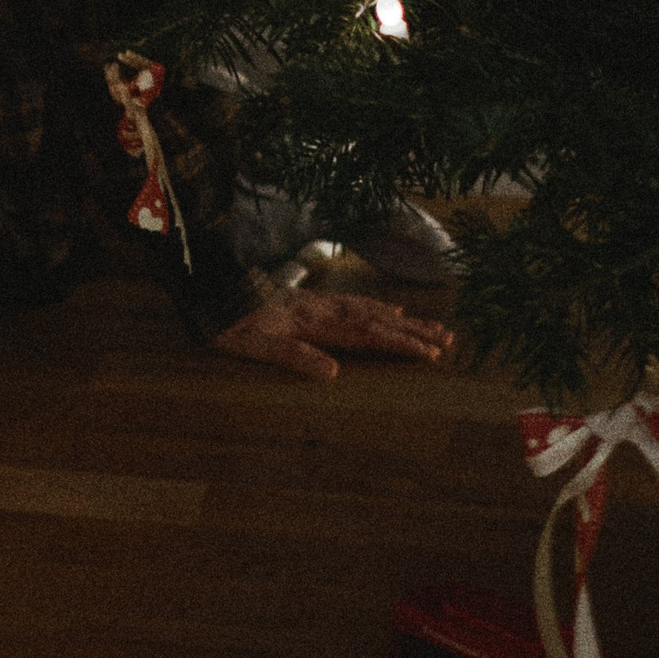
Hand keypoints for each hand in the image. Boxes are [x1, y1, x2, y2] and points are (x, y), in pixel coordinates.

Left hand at [213, 288, 457, 382]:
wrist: (210, 284)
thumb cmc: (230, 322)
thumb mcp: (255, 346)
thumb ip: (294, 357)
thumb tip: (334, 373)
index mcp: (314, 322)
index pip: (365, 334)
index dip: (398, 344)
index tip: (430, 353)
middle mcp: (322, 307)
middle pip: (376, 318)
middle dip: (413, 330)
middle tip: (448, 340)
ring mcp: (318, 300)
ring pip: (369, 307)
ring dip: (402, 318)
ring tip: (432, 325)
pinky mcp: (310, 297)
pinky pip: (354, 299)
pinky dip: (376, 303)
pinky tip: (390, 305)